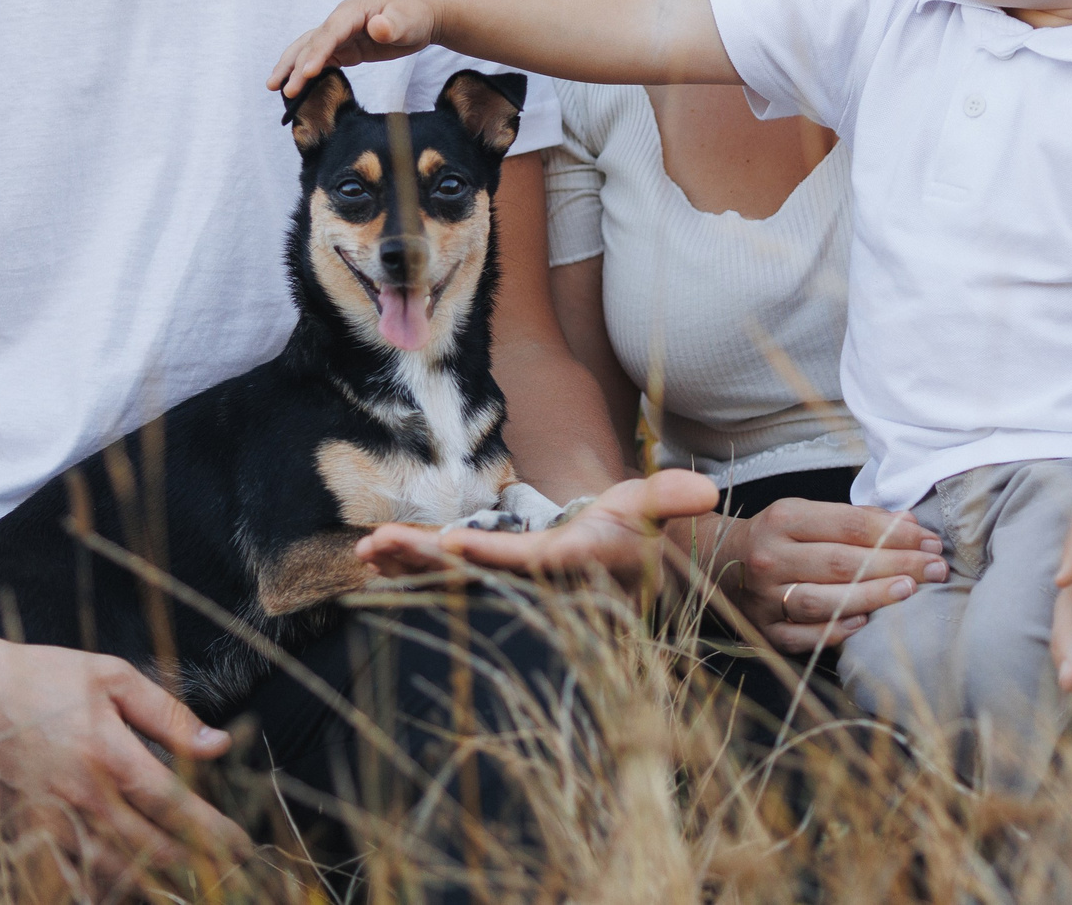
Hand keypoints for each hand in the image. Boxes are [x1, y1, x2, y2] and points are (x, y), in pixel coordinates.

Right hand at [0, 628, 248, 887]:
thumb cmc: (40, 678)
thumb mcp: (112, 678)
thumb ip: (168, 715)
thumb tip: (218, 744)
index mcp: (108, 754)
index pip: (174, 806)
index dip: (214, 832)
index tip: (243, 844)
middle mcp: (80, 798)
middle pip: (149, 850)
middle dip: (193, 864)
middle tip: (222, 867)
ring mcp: (48, 825)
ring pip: (111, 875)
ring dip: (152, 884)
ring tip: (183, 882)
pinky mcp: (22, 839)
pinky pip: (67, 882)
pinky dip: (100, 890)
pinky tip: (124, 887)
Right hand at [268, 0, 441, 97]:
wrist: (424, 13)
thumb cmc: (415, 14)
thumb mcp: (407, 20)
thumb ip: (391, 25)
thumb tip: (377, 27)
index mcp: (352, 11)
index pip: (330, 33)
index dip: (317, 53)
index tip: (306, 74)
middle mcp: (341, 21)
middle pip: (312, 43)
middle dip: (296, 66)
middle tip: (283, 90)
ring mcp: (341, 35)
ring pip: (310, 50)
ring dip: (291, 67)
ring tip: (272, 86)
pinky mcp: (346, 48)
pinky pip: (322, 59)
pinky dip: (307, 72)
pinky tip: (297, 87)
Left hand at [355, 470, 721, 578]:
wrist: (620, 569)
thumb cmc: (633, 533)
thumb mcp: (650, 508)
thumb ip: (668, 498)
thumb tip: (706, 490)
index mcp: (567, 563)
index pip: (527, 560)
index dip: (490, 556)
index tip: (454, 546)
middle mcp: (529, 580)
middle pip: (470, 572)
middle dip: (424, 558)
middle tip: (377, 544)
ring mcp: (503, 582)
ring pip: (449, 575)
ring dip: (407, 563)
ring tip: (365, 549)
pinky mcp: (488, 575)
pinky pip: (443, 572)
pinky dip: (411, 563)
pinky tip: (374, 556)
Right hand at [724, 498, 946, 654]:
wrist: (715, 562)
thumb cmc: (775, 535)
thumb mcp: (806, 514)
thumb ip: (856, 518)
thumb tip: (911, 522)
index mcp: (783, 519)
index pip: (849, 524)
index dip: (894, 532)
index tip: (930, 539)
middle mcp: (771, 557)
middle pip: (842, 562)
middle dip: (896, 564)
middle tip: (935, 567)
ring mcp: (764, 597)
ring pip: (824, 600)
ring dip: (872, 596)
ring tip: (909, 591)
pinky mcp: (763, 630)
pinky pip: (803, 636)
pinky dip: (836, 631)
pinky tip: (867, 624)